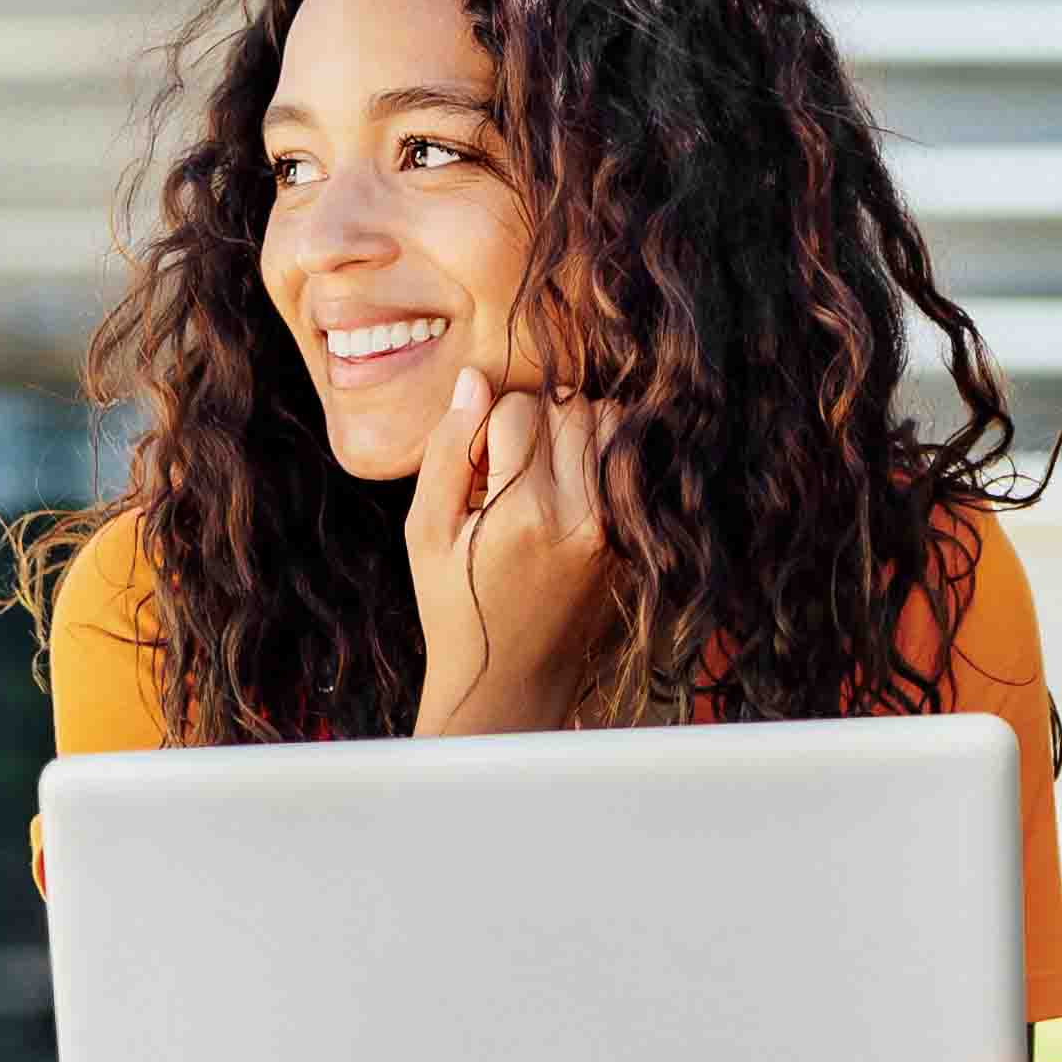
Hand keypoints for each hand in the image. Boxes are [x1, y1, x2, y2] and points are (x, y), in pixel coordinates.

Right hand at [404, 366, 622, 736]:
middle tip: (509, 465)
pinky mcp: (635, 539)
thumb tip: (474, 380)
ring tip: (542, 475)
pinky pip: (630, 464)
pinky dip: (601, 460)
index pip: (517, 408)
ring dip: (574, 433)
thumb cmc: (455, 607)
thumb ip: (446, 451)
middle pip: (571, 407)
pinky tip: (569, 492)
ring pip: (609, 424)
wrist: (512, 682)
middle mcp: (581, 517)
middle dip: (536, 420)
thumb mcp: (425, 533)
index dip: (488, 424)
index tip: (477, 467)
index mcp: (522, 513)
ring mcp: (616, 530)